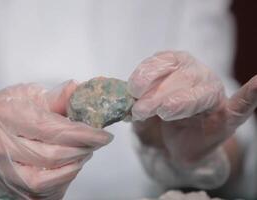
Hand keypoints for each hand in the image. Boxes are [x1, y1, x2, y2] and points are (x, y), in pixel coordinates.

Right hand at [0, 80, 112, 199]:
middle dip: (83, 149)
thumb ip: (55, 98)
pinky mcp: (7, 191)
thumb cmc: (0, 114)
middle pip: (54, 156)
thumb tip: (82, 91)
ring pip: (50, 180)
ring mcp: (1, 173)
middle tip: (96, 141)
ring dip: (74, 166)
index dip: (84, 134)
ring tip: (81, 152)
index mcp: (5, 117)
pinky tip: (67, 167)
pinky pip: (43, 194)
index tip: (103, 134)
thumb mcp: (24, 95)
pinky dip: (62, 181)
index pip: (53, 129)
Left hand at [128, 51, 256, 186]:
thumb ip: (137, 98)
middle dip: (158, 93)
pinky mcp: (227, 115)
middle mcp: (198, 74)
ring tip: (163, 113)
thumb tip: (126, 98)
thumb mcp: (143, 104)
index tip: (134, 88)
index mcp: (177, 65)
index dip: (148, 72)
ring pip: (200, 91)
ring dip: (179, 102)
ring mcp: (214, 94)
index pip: (165, 60)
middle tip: (141, 110)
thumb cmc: (160, 119)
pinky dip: (251, 94)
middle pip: (182, 76)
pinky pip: (241, 104)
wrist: (178, 145)